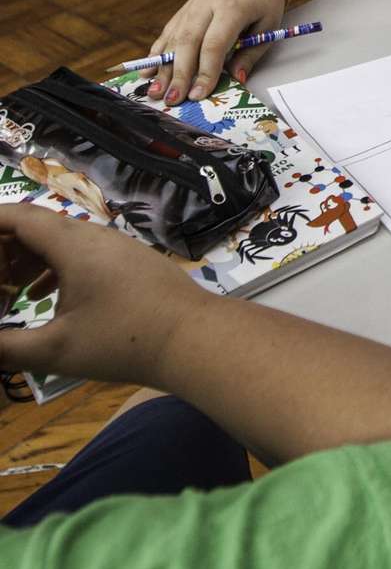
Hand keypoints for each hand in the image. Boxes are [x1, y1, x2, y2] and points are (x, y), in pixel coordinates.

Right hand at [0, 205, 197, 383]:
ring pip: (62, 241)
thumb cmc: (124, 341)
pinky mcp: (132, 263)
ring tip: (7, 291)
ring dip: (30, 260)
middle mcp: (94, 236)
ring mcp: (117, 248)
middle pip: (39, 227)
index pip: (19, 217)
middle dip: (5, 249)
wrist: (195, 338)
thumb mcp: (56, 351)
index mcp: (72, 244)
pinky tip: (44, 299)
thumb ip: (8, 347)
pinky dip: (56, 268)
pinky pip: (83, 254)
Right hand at [148, 0, 286, 103]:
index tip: (199, 94)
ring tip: (155, 92)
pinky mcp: (182, 11)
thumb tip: (236, 80)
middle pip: (188, 43)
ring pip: (173, 39)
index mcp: (231, 8)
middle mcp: (205, 6)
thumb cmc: (263, 1)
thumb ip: (251, 54)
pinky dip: (156, 53)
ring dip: (162, 68)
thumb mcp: (268, 26)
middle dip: (179, 75)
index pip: (214, 44)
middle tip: (172, 100)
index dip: (205, 71)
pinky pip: (167, 33)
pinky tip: (147, 71)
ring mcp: (191, 7)